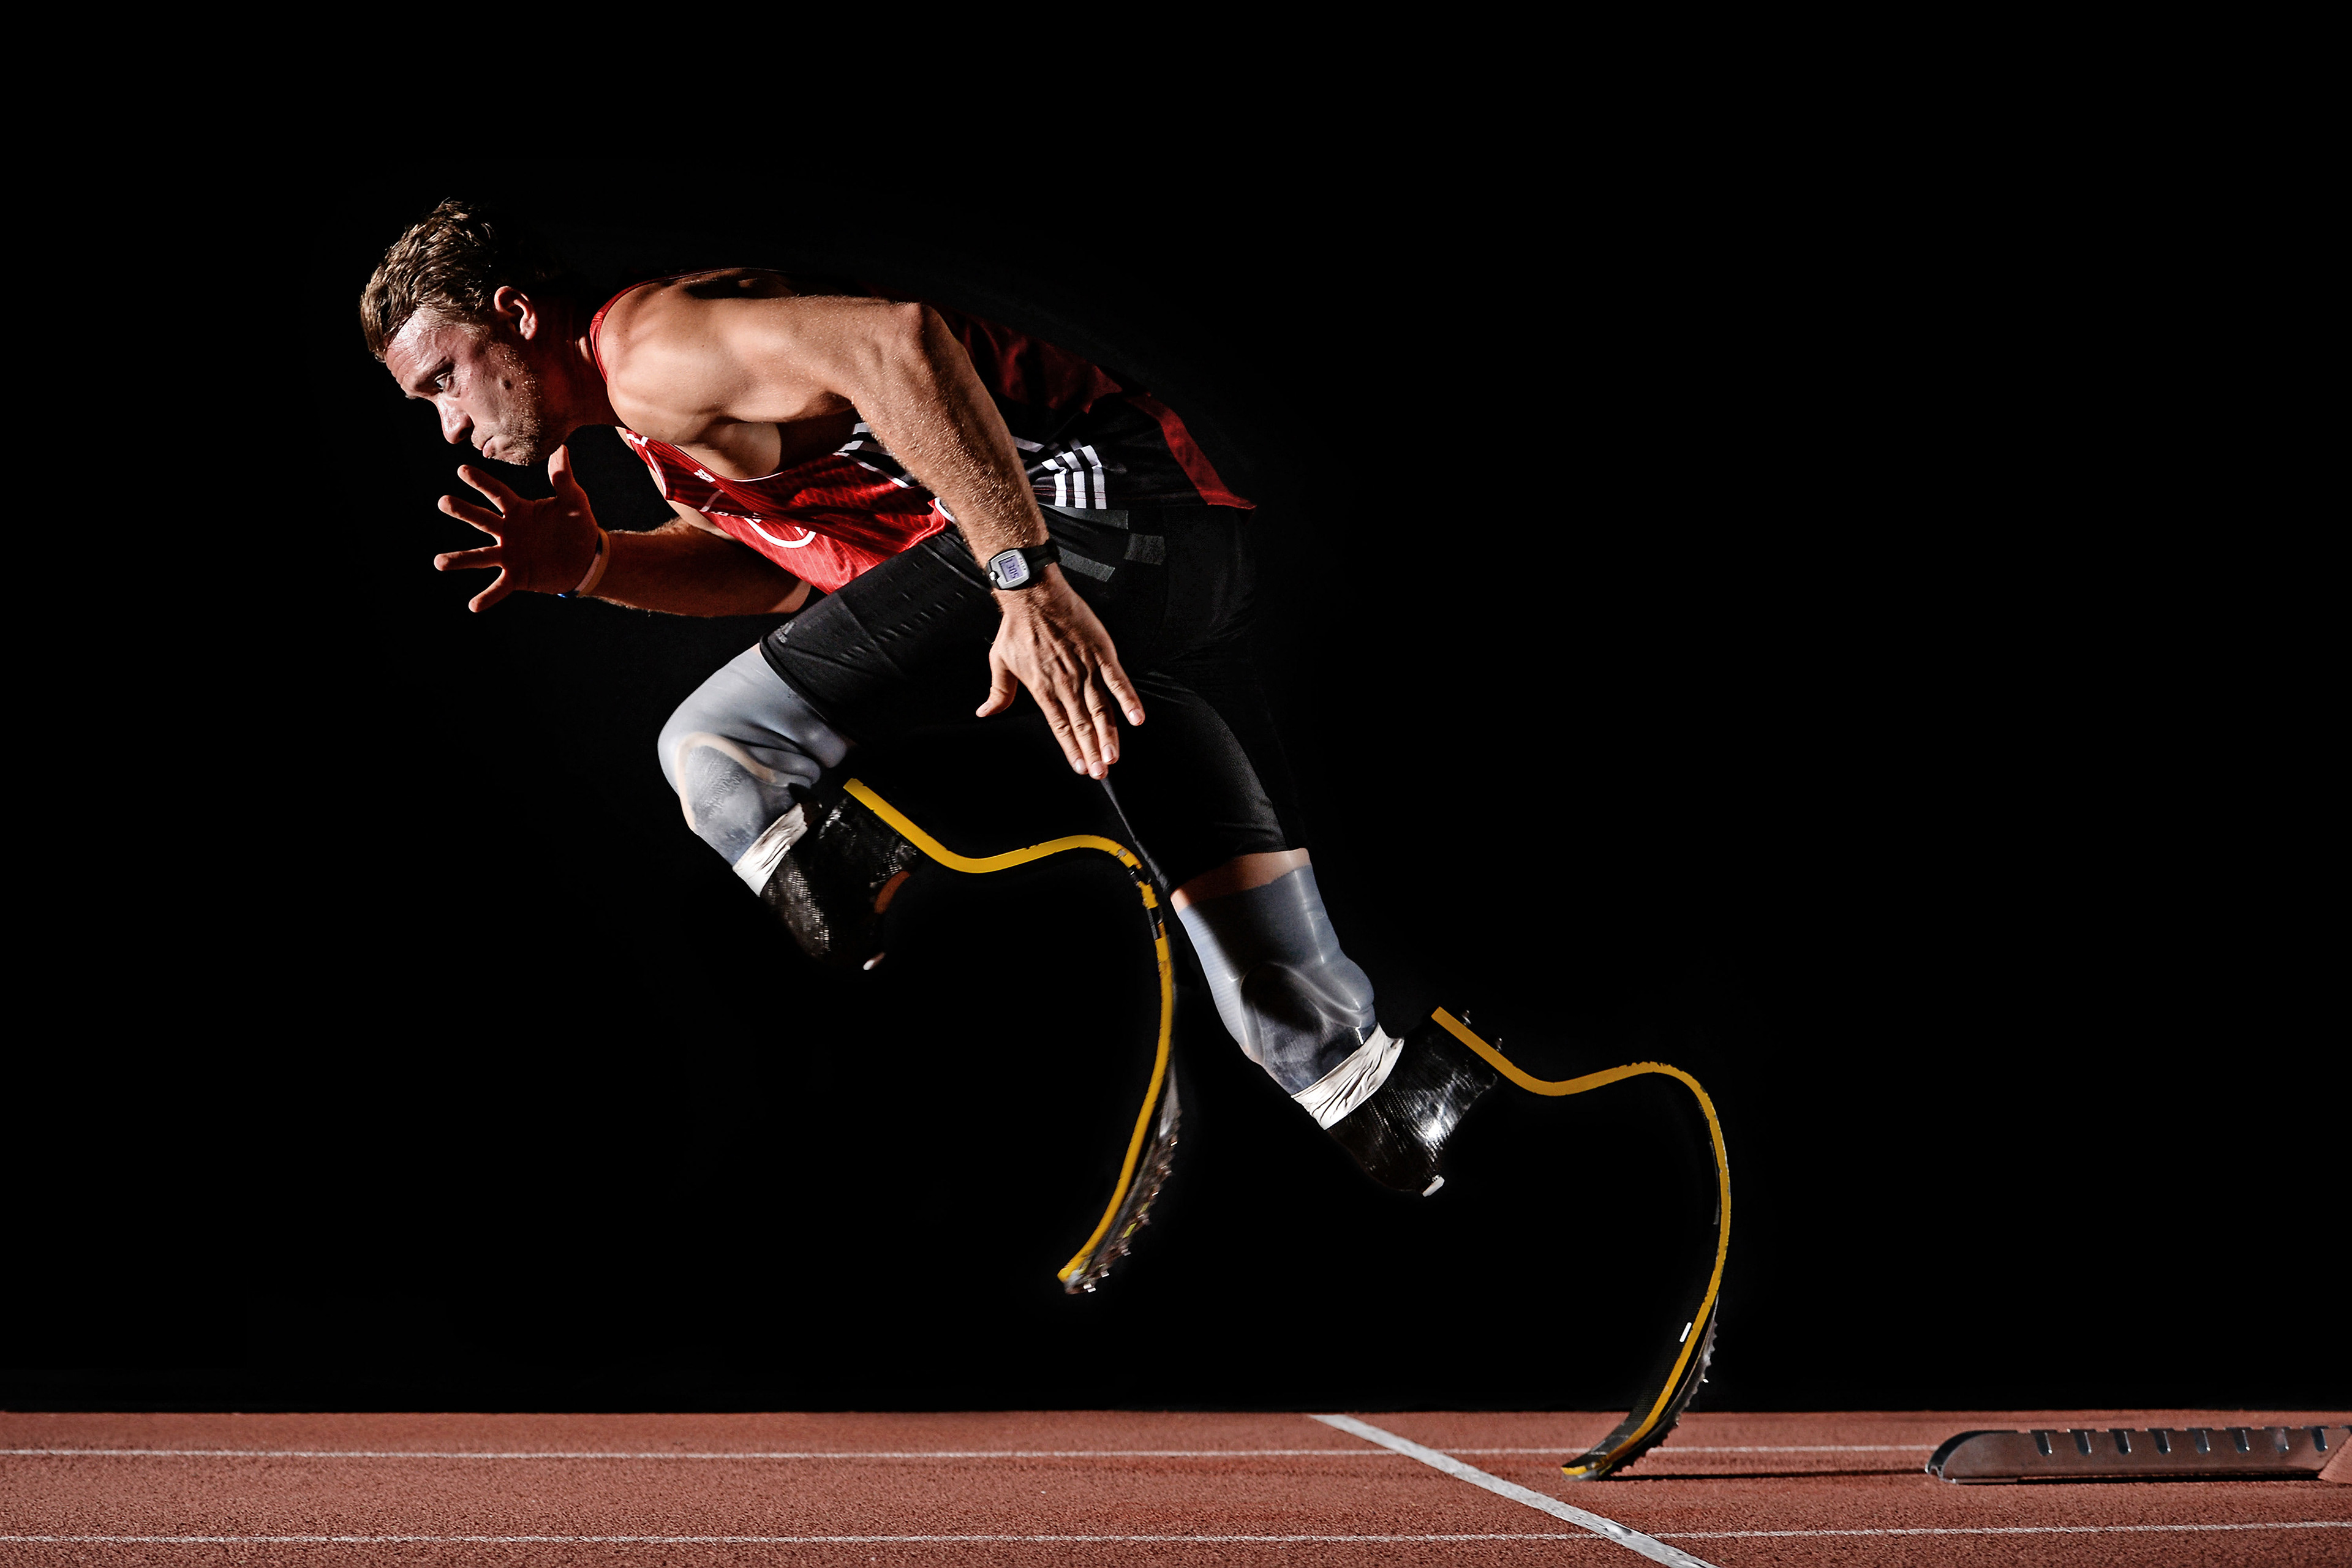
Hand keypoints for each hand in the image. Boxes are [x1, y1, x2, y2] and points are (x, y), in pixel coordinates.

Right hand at [432, 446, 600, 611]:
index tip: (462, 469)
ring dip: (460, 559)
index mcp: (519, 510)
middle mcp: (508, 531)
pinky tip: (473, 606)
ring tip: (438, 562)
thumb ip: (564, 479)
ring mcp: (510, 554)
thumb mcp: (574, 501)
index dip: (481, 482)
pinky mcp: (517, 576)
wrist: (587, 558)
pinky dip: (487, 596)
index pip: (497, 493)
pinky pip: (499, 587)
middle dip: (462, 510)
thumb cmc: (577, 526)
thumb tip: (562, 449)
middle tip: (443, 502)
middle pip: (481, 519)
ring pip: (481, 556)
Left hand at [977, 568, 1145, 776]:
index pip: (1060, 727)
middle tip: (1102, 772)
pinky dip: (1129, 700)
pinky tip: (1137, 719)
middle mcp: (1066, 684)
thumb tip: (984, 712)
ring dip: (1109, 735)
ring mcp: (1085, 669)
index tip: (1081, 768)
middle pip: (1083, 724)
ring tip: (1114, 756)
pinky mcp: (1101, 653)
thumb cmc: (1017, 628)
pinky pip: (1118, 681)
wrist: (1032, 596)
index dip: (1072, 749)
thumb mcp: (999, 662)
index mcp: (1043, 689)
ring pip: (1101, 709)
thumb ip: (998, 693)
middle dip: (1092, 751)